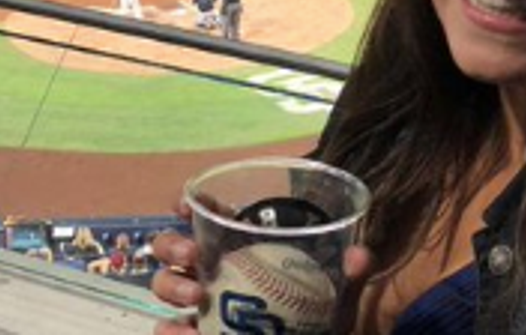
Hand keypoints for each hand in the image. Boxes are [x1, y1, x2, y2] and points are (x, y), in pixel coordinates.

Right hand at [150, 200, 376, 334]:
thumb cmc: (327, 311)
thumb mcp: (343, 291)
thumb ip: (353, 274)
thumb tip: (358, 257)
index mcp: (247, 244)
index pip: (210, 213)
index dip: (192, 203)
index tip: (189, 204)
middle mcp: (217, 268)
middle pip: (176, 246)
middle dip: (174, 244)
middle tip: (193, 255)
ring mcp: (204, 304)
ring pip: (167, 285)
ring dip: (171, 287)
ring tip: (194, 298)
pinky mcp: (200, 332)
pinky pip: (172, 330)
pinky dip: (171, 331)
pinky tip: (183, 332)